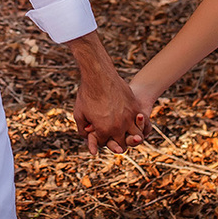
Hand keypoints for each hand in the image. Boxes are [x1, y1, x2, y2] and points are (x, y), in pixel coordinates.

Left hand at [68, 33, 147, 154]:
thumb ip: (82, 128)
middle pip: (121, 144)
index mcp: (104, 130)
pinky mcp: (135, 108)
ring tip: (124, 131)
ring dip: (130, 135)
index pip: (104, 143)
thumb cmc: (87, 94)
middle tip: (112, 136)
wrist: (99, 75)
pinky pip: (139, 122)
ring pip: (135, 136)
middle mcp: (118, 127)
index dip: (99, 139)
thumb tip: (86, 136)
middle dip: (115, 142)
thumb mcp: (79, 113)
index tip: (97, 134)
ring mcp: (129, 118)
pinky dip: (136, 124)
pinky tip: (129, 120)